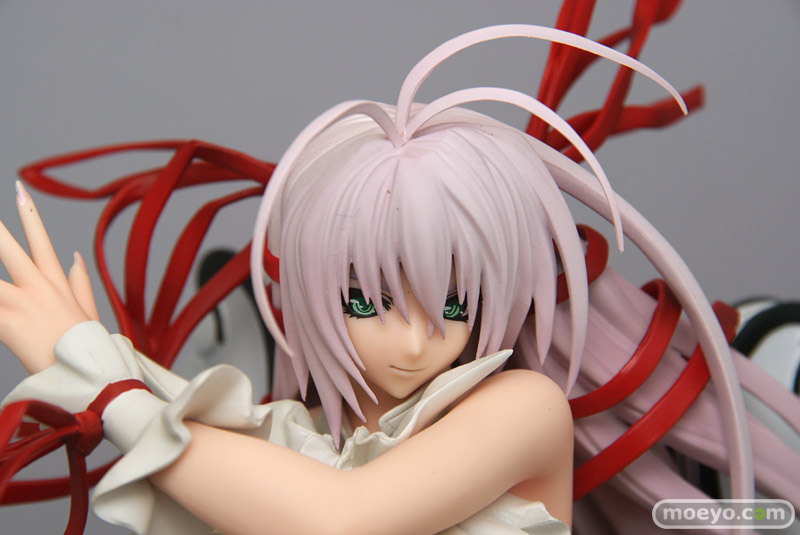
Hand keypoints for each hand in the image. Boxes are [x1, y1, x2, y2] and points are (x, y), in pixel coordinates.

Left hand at [0, 181, 98, 373]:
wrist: (92, 375)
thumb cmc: (88, 348)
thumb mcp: (87, 313)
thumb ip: (78, 282)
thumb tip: (75, 255)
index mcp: (57, 282)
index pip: (41, 240)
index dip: (28, 214)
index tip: (18, 189)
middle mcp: (38, 287)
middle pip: (7, 247)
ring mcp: (21, 303)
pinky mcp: (7, 323)